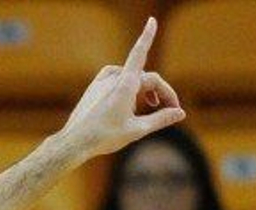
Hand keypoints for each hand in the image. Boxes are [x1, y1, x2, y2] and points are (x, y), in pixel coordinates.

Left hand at [56, 17, 183, 160]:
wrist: (74, 143)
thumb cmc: (104, 137)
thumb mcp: (138, 130)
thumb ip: (161, 118)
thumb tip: (181, 113)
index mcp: (125, 85)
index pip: (139, 54)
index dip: (147, 37)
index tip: (151, 20)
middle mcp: (113, 78)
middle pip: (146, 78)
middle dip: (161, 92)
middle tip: (170, 110)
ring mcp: (102, 81)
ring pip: (132, 78)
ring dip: (145, 90)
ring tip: (151, 106)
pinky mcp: (94, 87)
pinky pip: (117, 79)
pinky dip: (128, 87)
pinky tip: (130, 101)